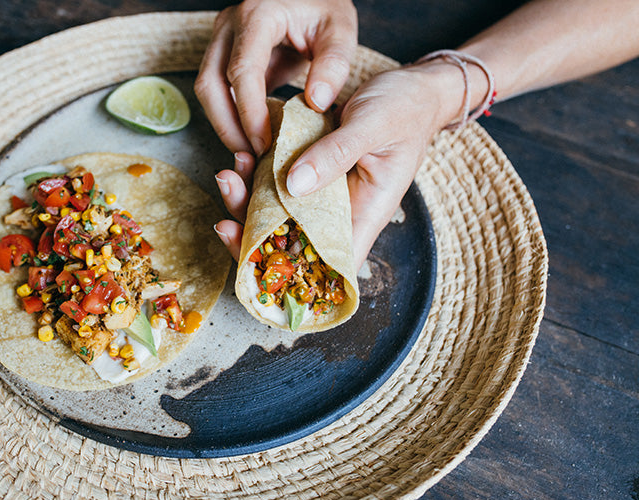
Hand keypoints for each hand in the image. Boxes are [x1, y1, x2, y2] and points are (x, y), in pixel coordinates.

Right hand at [195, 0, 356, 155]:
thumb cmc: (324, 8)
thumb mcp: (340, 29)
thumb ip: (334, 64)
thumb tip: (316, 103)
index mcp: (258, 15)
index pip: (242, 71)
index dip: (249, 113)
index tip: (264, 144)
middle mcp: (229, 26)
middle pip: (210, 84)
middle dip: (228, 126)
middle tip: (251, 158)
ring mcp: (221, 39)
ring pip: (207, 90)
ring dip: (224, 125)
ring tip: (250, 153)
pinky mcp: (223, 54)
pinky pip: (217, 91)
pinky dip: (230, 117)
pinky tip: (250, 138)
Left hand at [215, 62, 465, 270]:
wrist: (411, 86)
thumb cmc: (405, 109)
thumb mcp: (372, 127)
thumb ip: (335, 155)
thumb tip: (293, 185)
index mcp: (364, 216)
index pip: (328, 265)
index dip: (291, 273)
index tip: (254, 258)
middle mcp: (339, 212)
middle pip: (291, 243)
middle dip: (253, 232)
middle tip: (229, 205)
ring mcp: (321, 193)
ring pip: (277, 212)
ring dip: (248, 199)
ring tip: (231, 172)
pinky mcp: (309, 170)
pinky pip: (276, 181)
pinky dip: (256, 173)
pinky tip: (243, 153)